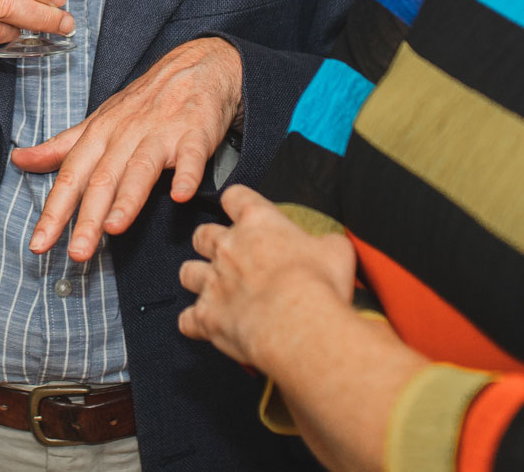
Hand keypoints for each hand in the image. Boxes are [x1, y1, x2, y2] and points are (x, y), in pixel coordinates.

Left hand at [14, 38, 241, 260]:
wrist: (194, 66)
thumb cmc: (143, 102)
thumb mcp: (97, 121)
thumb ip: (60, 147)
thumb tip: (20, 160)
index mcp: (99, 135)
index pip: (70, 176)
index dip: (54, 212)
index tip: (39, 244)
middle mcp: (125, 134)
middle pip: (102, 179)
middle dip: (88, 218)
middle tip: (77, 253)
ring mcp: (160, 133)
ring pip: (140, 168)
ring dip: (127, 198)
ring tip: (114, 228)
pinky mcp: (195, 133)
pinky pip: (190, 155)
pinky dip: (186, 173)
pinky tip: (181, 194)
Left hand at [178, 185, 356, 370]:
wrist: (298, 325)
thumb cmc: (317, 286)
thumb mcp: (336, 250)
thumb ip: (326, 242)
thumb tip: (330, 246)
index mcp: (258, 222)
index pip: (235, 197)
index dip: (237, 202)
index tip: (241, 209)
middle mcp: (228, 247)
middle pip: (203, 234)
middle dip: (210, 242)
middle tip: (227, 254)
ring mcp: (213, 281)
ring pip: (188, 272)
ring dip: (198, 278)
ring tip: (211, 288)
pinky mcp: (206, 316)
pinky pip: (187, 320)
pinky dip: (195, 324)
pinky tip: (205, 327)